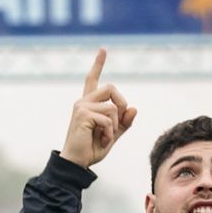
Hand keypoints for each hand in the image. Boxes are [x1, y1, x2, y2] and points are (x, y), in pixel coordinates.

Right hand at [60, 49, 137, 167]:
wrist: (77, 163)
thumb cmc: (92, 149)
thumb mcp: (113, 135)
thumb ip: (124, 122)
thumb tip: (134, 108)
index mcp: (89, 104)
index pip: (92, 79)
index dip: (98, 64)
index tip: (103, 49)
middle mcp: (83, 101)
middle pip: (111, 88)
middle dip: (121, 104)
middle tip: (118, 123)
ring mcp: (81, 107)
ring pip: (112, 106)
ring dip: (115, 125)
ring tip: (106, 137)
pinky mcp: (82, 114)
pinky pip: (108, 119)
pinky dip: (110, 133)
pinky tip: (103, 141)